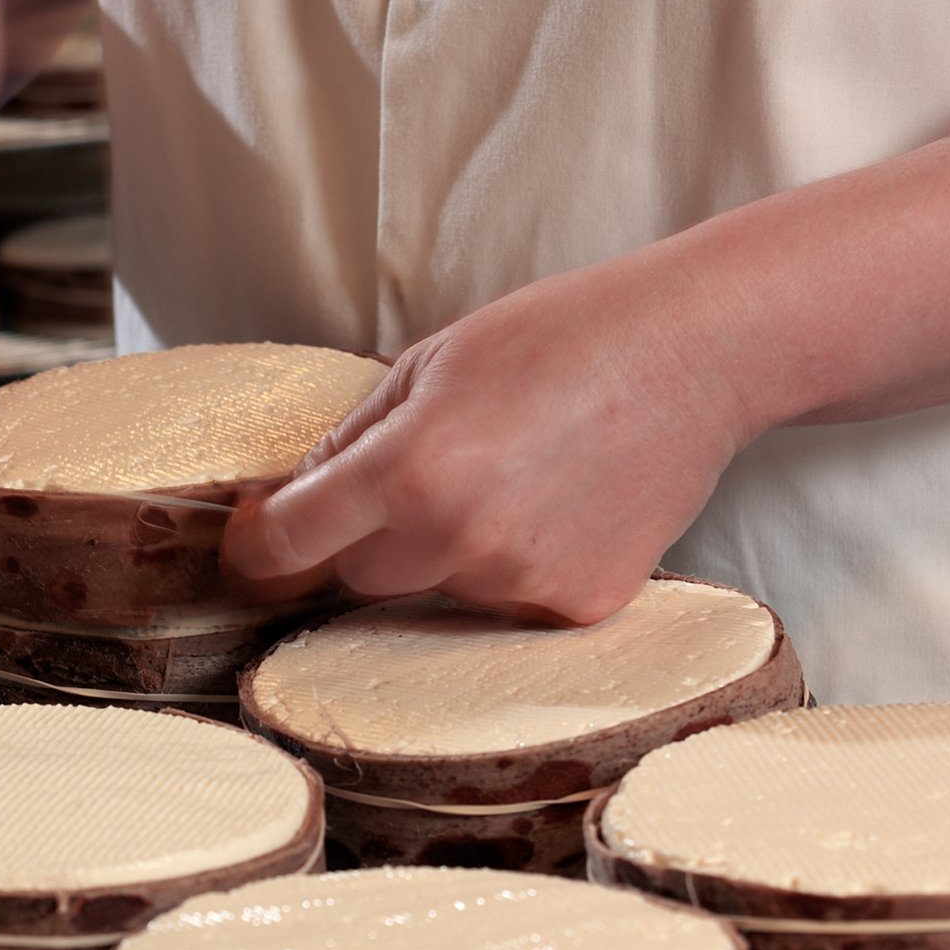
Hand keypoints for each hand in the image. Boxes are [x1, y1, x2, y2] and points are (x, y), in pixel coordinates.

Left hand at [221, 256, 751, 622]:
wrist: (695, 353)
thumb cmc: (560, 339)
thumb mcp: (428, 365)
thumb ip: (350, 441)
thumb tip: (287, 501)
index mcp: (405, 471)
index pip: (287, 547)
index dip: (255, 550)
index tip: (253, 542)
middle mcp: (457, 540)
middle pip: (356, 581)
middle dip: (363, 541)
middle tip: (421, 480)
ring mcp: (521, 584)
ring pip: (434, 599)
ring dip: (444, 557)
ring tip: (508, 481)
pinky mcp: (577, 608)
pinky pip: (507, 611)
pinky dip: (514, 572)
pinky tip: (555, 509)